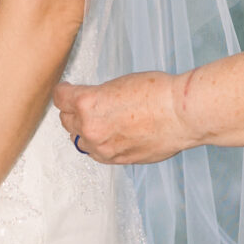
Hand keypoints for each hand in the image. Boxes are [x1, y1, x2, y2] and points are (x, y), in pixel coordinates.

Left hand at [54, 73, 193, 164]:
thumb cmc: (159, 94)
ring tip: (97, 123)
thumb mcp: (119, 84)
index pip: (60, 98)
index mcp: (87, 103)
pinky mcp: (116, 160)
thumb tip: (92, 104)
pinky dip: (98, 145)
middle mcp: (90, 128)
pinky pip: (96, 154)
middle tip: (81, 106)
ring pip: (79, 140)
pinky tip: (108, 136)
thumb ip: (98, 96)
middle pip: (66, 120)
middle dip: (72, 112)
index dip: (63, 92)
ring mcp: (103, 147)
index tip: (66, 91)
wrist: (182, 115)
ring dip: (83, 131)